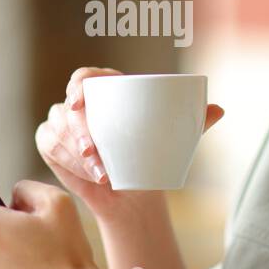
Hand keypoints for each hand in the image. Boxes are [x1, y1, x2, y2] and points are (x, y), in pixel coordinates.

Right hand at [34, 66, 224, 216]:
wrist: (133, 191)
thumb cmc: (151, 156)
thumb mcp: (174, 138)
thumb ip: (195, 121)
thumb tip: (219, 109)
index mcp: (106, 88)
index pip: (84, 77)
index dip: (78, 86)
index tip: (80, 103)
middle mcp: (79, 103)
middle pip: (68, 108)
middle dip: (76, 132)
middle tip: (94, 153)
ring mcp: (62, 124)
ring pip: (57, 131)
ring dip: (74, 154)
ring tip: (100, 173)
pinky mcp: (51, 144)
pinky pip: (50, 148)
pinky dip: (66, 163)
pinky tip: (85, 175)